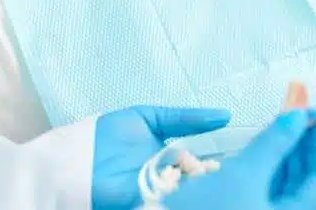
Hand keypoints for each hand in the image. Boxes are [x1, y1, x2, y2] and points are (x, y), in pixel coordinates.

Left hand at [92, 105, 230, 209]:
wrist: (74, 159)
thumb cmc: (108, 135)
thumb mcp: (150, 117)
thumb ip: (185, 118)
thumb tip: (225, 115)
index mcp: (170, 157)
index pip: (201, 161)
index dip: (217, 159)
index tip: (240, 153)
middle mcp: (168, 177)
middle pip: (197, 180)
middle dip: (213, 176)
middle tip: (234, 169)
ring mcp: (158, 192)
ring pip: (187, 191)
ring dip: (199, 186)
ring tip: (220, 178)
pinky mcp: (146, 204)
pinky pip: (168, 200)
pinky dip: (180, 196)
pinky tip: (194, 188)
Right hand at [164, 108, 315, 209]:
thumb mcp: (243, 175)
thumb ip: (275, 143)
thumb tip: (298, 116)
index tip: (313, 114)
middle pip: (302, 178)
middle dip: (299, 141)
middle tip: (295, 109)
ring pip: (282, 181)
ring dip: (282, 149)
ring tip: (277, 121)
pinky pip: (263, 184)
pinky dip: (265, 162)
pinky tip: (259, 144)